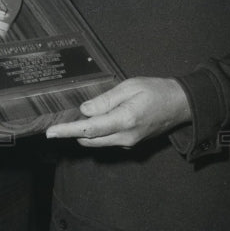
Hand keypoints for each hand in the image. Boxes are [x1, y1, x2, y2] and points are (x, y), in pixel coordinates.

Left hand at [45, 77, 190, 147]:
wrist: (179, 104)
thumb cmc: (155, 90)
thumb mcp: (128, 87)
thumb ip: (105, 100)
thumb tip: (84, 111)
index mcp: (124, 120)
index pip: (89, 129)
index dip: (67, 131)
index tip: (50, 133)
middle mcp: (125, 137)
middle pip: (89, 140)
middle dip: (73, 132)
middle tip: (63, 118)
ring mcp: (129, 143)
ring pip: (97, 142)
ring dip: (85, 132)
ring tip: (82, 115)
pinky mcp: (130, 143)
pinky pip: (107, 140)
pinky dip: (97, 132)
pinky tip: (98, 118)